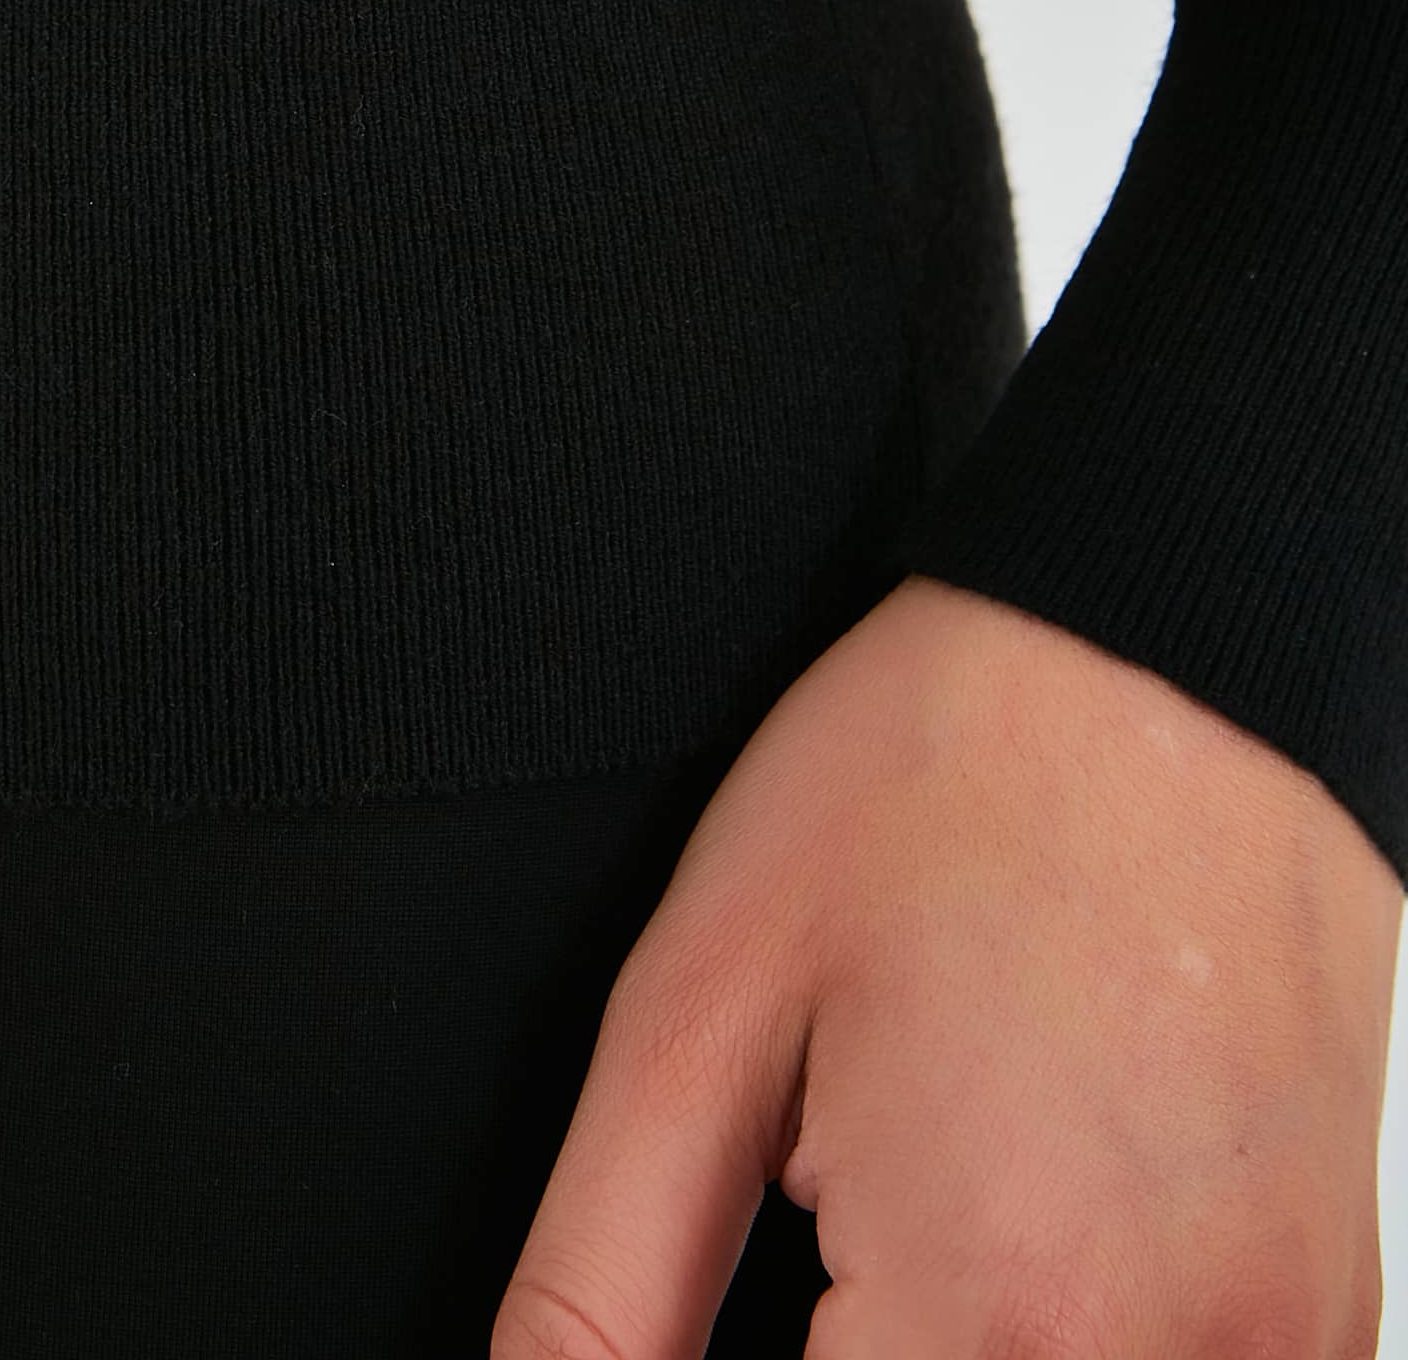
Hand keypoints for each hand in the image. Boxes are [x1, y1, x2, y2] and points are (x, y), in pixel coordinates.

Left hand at [491, 571, 1403, 1357]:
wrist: (1158, 648)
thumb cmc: (943, 777)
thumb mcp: (694, 1009)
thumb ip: (603, 1274)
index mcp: (997, 1306)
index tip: (763, 1295)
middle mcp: (1173, 1358)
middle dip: (852, 1350)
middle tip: (831, 1220)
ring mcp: (1280, 1344)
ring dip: (963, 1348)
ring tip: (919, 1201)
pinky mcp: (1333, 1310)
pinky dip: (1090, 1341)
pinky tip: (1035, 1221)